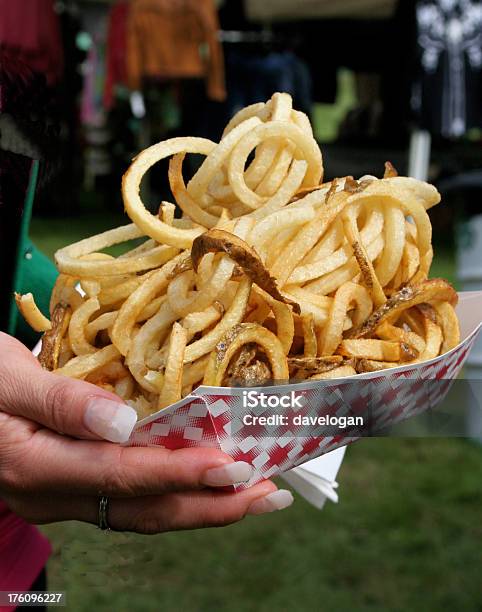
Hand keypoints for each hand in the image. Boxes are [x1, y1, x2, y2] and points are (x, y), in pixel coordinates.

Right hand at [0, 333, 292, 532]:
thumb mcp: (4, 375)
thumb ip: (60, 401)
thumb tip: (123, 423)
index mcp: (36, 464)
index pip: (124, 475)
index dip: (183, 473)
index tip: (236, 467)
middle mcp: (52, 493)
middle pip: (143, 510)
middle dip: (211, 505)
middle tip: (269, 494)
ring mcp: (60, 496)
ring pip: (140, 512)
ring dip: (200, 506)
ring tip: (253, 495)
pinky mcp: (68, 485)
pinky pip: (128, 501)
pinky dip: (172, 494)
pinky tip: (200, 484)